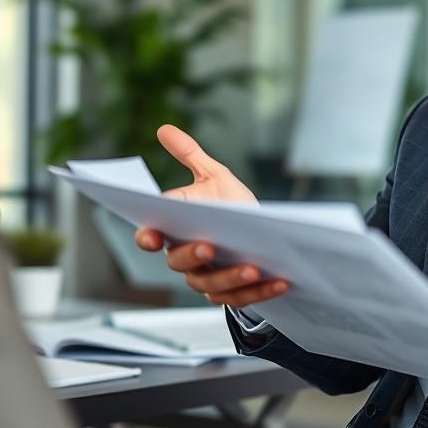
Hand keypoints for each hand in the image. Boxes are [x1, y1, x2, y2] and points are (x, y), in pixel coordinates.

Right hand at [134, 124, 288, 308]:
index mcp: (176, 231)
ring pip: (211, 286)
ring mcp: (210, 280)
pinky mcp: (235, 294)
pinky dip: (260, 292)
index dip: (148, 238)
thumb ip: (190, 155)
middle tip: (208, 246)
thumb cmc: (232, 204)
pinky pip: (243, 298)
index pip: (151, 237)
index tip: (152, 235)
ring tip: (251, 267)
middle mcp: (187, 259)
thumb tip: (164, 129)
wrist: (262, 234)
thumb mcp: (214, 176)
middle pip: (179, 263)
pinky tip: (280, 280)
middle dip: (192, 255)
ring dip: (231, 278)